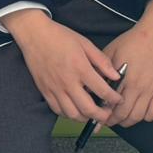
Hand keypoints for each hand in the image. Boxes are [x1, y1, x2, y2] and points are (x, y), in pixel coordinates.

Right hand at [3, 8, 121, 123]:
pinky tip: (75, 109)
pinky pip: (57, 110)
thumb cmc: (59, 36)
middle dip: (102, 115)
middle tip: (108, 113)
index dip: (114, 99)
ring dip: (85, 118)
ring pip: (72, 114)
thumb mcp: (85, 43)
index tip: (118, 99)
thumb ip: (101, 61)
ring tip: (92, 113)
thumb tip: (115, 75)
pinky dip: (68, 114)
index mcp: (80, 68)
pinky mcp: (45, 91)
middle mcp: (68, 82)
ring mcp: (55, 88)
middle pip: (88, 109)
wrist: (34, 34)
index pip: (102, 91)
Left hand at [102, 1, 152, 126]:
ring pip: (140, 116)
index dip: (104, 114)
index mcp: (124, 77)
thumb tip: (91, 84)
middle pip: (125, 114)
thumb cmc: (132, 41)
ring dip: (129, 121)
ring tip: (122, 119)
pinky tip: (141, 113)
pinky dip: (147, 117)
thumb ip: (101, 69)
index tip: (99, 116)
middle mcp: (139, 86)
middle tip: (109, 121)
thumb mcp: (111, 51)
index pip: (112, 104)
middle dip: (114, 121)